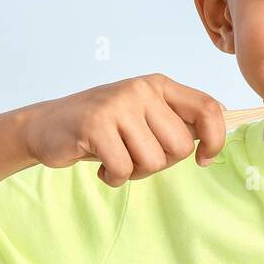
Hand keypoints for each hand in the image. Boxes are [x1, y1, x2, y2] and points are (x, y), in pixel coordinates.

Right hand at [21, 73, 226, 186]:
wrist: (45, 126)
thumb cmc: (103, 128)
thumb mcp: (143, 116)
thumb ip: (176, 122)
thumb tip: (218, 133)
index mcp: (159, 86)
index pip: (207, 108)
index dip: (215, 139)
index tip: (205, 159)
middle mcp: (141, 90)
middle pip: (181, 145)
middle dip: (162, 163)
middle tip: (135, 156)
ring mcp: (118, 105)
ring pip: (153, 161)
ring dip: (135, 172)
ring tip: (115, 157)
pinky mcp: (95, 126)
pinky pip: (124, 169)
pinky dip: (113, 178)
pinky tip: (100, 165)